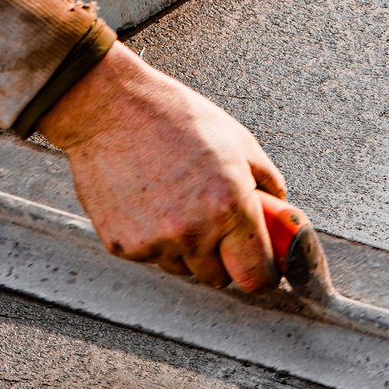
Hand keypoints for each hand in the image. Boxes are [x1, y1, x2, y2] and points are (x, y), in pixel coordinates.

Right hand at [35, 44, 287, 290]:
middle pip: (219, 279)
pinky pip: (151, 257)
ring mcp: (155, 242)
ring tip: (175, 202)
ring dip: (186, 249)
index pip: (257, 276)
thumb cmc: (172, 117)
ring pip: (183, 269)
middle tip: (214, 223)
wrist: (109, 109)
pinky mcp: (123, 246)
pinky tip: (149, 203)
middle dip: (223, 257)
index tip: (261, 267)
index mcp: (229, 206)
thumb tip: (278, 212)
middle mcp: (193, 232)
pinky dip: (154, 239)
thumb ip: (267, 183)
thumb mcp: (237, 140)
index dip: (262, 273)